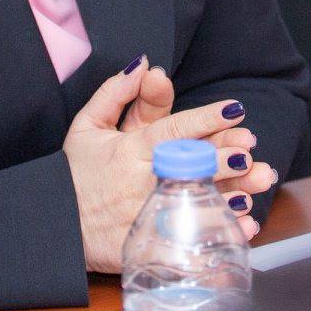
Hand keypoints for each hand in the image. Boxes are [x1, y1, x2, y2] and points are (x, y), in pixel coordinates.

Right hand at [63, 60, 274, 271]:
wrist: (54, 227)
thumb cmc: (74, 174)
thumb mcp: (87, 126)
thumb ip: (115, 94)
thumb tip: (143, 65)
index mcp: (130, 150)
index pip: (172, 130)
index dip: (205, 119)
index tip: (234, 110)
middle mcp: (141, 181)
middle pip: (189, 166)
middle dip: (222, 157)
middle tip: (251, 149)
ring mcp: (146, 216)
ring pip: (195, 202)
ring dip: (229, 192)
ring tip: (256, 181)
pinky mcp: (149, 245)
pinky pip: (190, 239)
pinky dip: (218, 231)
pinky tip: (244, 224)